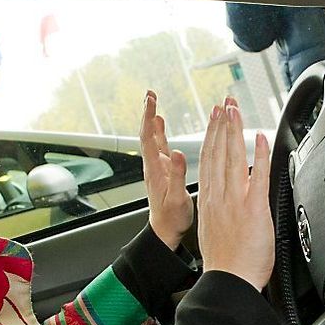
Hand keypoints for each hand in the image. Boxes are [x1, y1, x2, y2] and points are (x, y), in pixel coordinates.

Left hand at [139, 90, 192, 250]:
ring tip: (152, 101)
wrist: (165, 230)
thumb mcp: (177, 198)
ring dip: (151, 118)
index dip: (148, 118)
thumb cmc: (171, 218)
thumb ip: (177, 175)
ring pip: (152, 137)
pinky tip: (160, 121)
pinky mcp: (163, 169)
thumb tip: (178, 153)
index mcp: (155, 170)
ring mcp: (157, 166)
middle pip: (147, 134)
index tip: (151, 101)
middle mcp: (153, 165)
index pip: (148, 138)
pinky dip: (158, 130)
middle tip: (150, 94)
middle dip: (148, 112)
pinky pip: (159, 145)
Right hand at [196, 98, 273, 290]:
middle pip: (218, 152)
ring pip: (232, 157)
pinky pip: (256, 175)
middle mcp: (218, 196)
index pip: (208, 161)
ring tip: (235, 110)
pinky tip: (259, 138)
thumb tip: (226, 204)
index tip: (214, 120)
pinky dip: (258, 155)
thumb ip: (220, 211)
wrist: (229, 280)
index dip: (211, 137)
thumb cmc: (226, 263)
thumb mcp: (214, 231)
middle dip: (221, 125)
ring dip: (234, 131)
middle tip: (225, 103)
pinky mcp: (253, 208)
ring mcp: (235, 200)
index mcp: (208, 201)